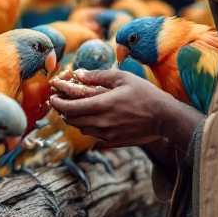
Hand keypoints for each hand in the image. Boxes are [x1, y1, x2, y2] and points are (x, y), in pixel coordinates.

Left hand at [49, 68, 199, 150]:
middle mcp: (102, 123)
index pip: (70, 108)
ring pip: (82, 129)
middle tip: (60, 104)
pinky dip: (90, 128)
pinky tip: (95, 120)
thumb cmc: (145, 94)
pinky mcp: (114, 142)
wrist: (165, 118)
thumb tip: (78, 74)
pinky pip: (95, 136)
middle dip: (63, 112)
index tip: (52, 98)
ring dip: (76, 120)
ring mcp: (108, 135)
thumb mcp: (122, 78)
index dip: (58, 104)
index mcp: (102, 105)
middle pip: (72, 121)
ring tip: (77, 110)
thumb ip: (98, 76)